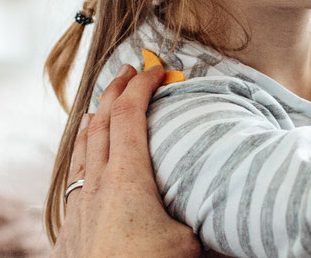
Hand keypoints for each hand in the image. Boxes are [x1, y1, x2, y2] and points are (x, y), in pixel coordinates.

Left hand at [52, 64, 200, 257]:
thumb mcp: (191, 242)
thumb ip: (208, 213)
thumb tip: (241, 200)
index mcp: (128, 175)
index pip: (129, 114)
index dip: (142, 85)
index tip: (156, 70)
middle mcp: (97, 183)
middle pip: (100, 121)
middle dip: (115, 90)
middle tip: (129, 71)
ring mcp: (79, 204)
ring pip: (81, 148)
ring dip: (94, 120)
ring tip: (101, 107)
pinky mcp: (69, 227)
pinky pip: (73, 177)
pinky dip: (82, 155)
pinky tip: (87, 163)